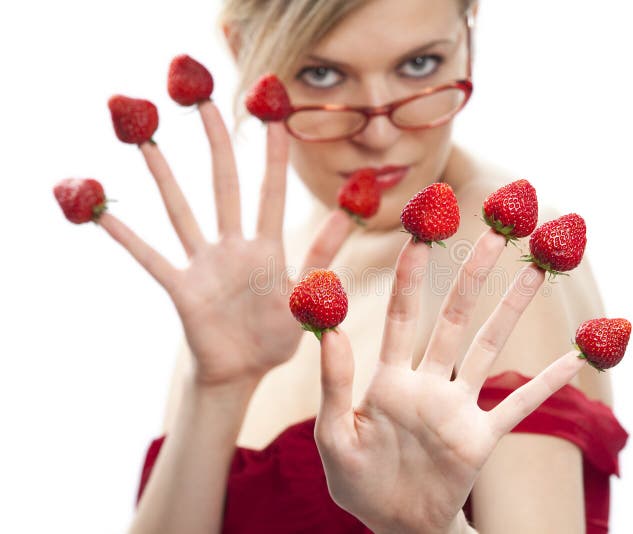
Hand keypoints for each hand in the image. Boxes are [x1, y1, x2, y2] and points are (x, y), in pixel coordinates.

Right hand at [97, 100, 351, 388]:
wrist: (240, 374)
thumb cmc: (274, 338)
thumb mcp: (304, 301)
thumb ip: (322, 259)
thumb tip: (350, 218)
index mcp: (267, 249)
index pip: (271, 192)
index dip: (274, 155)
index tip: (275, 113)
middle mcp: (233, 247)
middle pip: (224, 185)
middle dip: (216, 143)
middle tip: (202, 98)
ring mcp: (203, 264)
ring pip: (180, 210)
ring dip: (163, 174)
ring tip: (145, 136)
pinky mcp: (180, 288)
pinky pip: (148, 256)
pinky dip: (124, 234)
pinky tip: (98, 210)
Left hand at [313, 230, 586, 533]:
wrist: (393, 525)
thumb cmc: (356, 481)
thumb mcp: (333, 436)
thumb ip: (334, 385)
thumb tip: (328, 332)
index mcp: (389, 380)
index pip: (402, 316)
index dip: (411, 276)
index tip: (421, 234)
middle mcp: (428, 383)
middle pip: (456, 318)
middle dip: (473, 275)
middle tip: (495, 232)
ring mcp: (459, 408)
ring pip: (491, 349)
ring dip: (513, 310)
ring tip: (538, 270)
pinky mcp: (481, 439)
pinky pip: (519, 408)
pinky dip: (546, 386)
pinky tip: (576, 359)